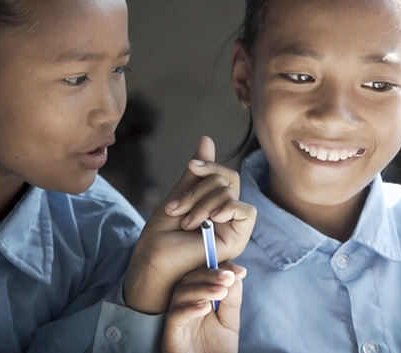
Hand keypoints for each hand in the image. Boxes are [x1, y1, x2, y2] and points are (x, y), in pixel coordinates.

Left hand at [124, 136, 256, 313]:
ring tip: (186, 222)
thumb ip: (196, 173)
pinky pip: (246, 211)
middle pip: (227, 181)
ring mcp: (233, 228)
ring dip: (203, 204)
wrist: (154, 260)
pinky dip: (228, 208)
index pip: (225, 175)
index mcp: (215, 205)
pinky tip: (212, 219)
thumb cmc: (161, 234)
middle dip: (199, 190)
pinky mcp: (238, 240)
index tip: (190, 167)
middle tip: (178, 210)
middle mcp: (227, 216)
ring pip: (230, 193)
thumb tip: (207, 140)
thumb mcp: (180, 195)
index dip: (210, 166)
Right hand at [162, 263, 245, 352]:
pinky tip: (205, 308)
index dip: (219, 269)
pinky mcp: (171, 333)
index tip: (239, 271)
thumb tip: (237, 275)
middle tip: (228, 277)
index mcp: (199, 298)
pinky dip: (190, 308)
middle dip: (210, 275)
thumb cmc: (216, 350)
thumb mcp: (229, 322)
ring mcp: (177, 318)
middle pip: (190, 280)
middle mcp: (185, 305)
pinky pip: (175, 316)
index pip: (205, 275)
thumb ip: (232, 300)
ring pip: (181, 294)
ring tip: (221, 292)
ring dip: (202, 289)